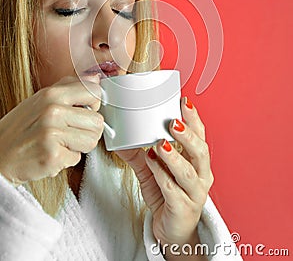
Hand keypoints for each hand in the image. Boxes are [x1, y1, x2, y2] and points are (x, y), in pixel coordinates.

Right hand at [0, 76, 103, 183]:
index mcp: (52, 94)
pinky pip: (77, 158)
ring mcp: (52, 133)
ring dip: (79, 146)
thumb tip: (95, 77)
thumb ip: (68, 87)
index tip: (84, 110)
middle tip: (71, 132)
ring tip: (61, 143)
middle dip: (88, 130)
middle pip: (98, 121)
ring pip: (92, 141)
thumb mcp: (41, 99)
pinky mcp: (53, 155)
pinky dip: (66, 159)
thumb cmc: (22, 128)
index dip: (94, 104)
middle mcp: (53, 111)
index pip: (95, 91)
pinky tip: (52, 153)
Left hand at [116, 98, 213, 246]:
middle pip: (201, 152)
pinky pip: (172, 191)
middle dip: (188, 135)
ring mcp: (195, 194)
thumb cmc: (167, 197)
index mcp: (197, 163)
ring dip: (173, 156)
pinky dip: (161, 175)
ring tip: (159, 144)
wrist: (172, 232)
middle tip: (173, 122)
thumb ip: (139, 154)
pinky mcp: (184, 209)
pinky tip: (151, 163)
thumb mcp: (153, 171)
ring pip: (188, 172)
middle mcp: (201, 176)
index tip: (184, 102)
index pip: (200, 136)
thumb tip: (119, 136)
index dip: (194, 119)